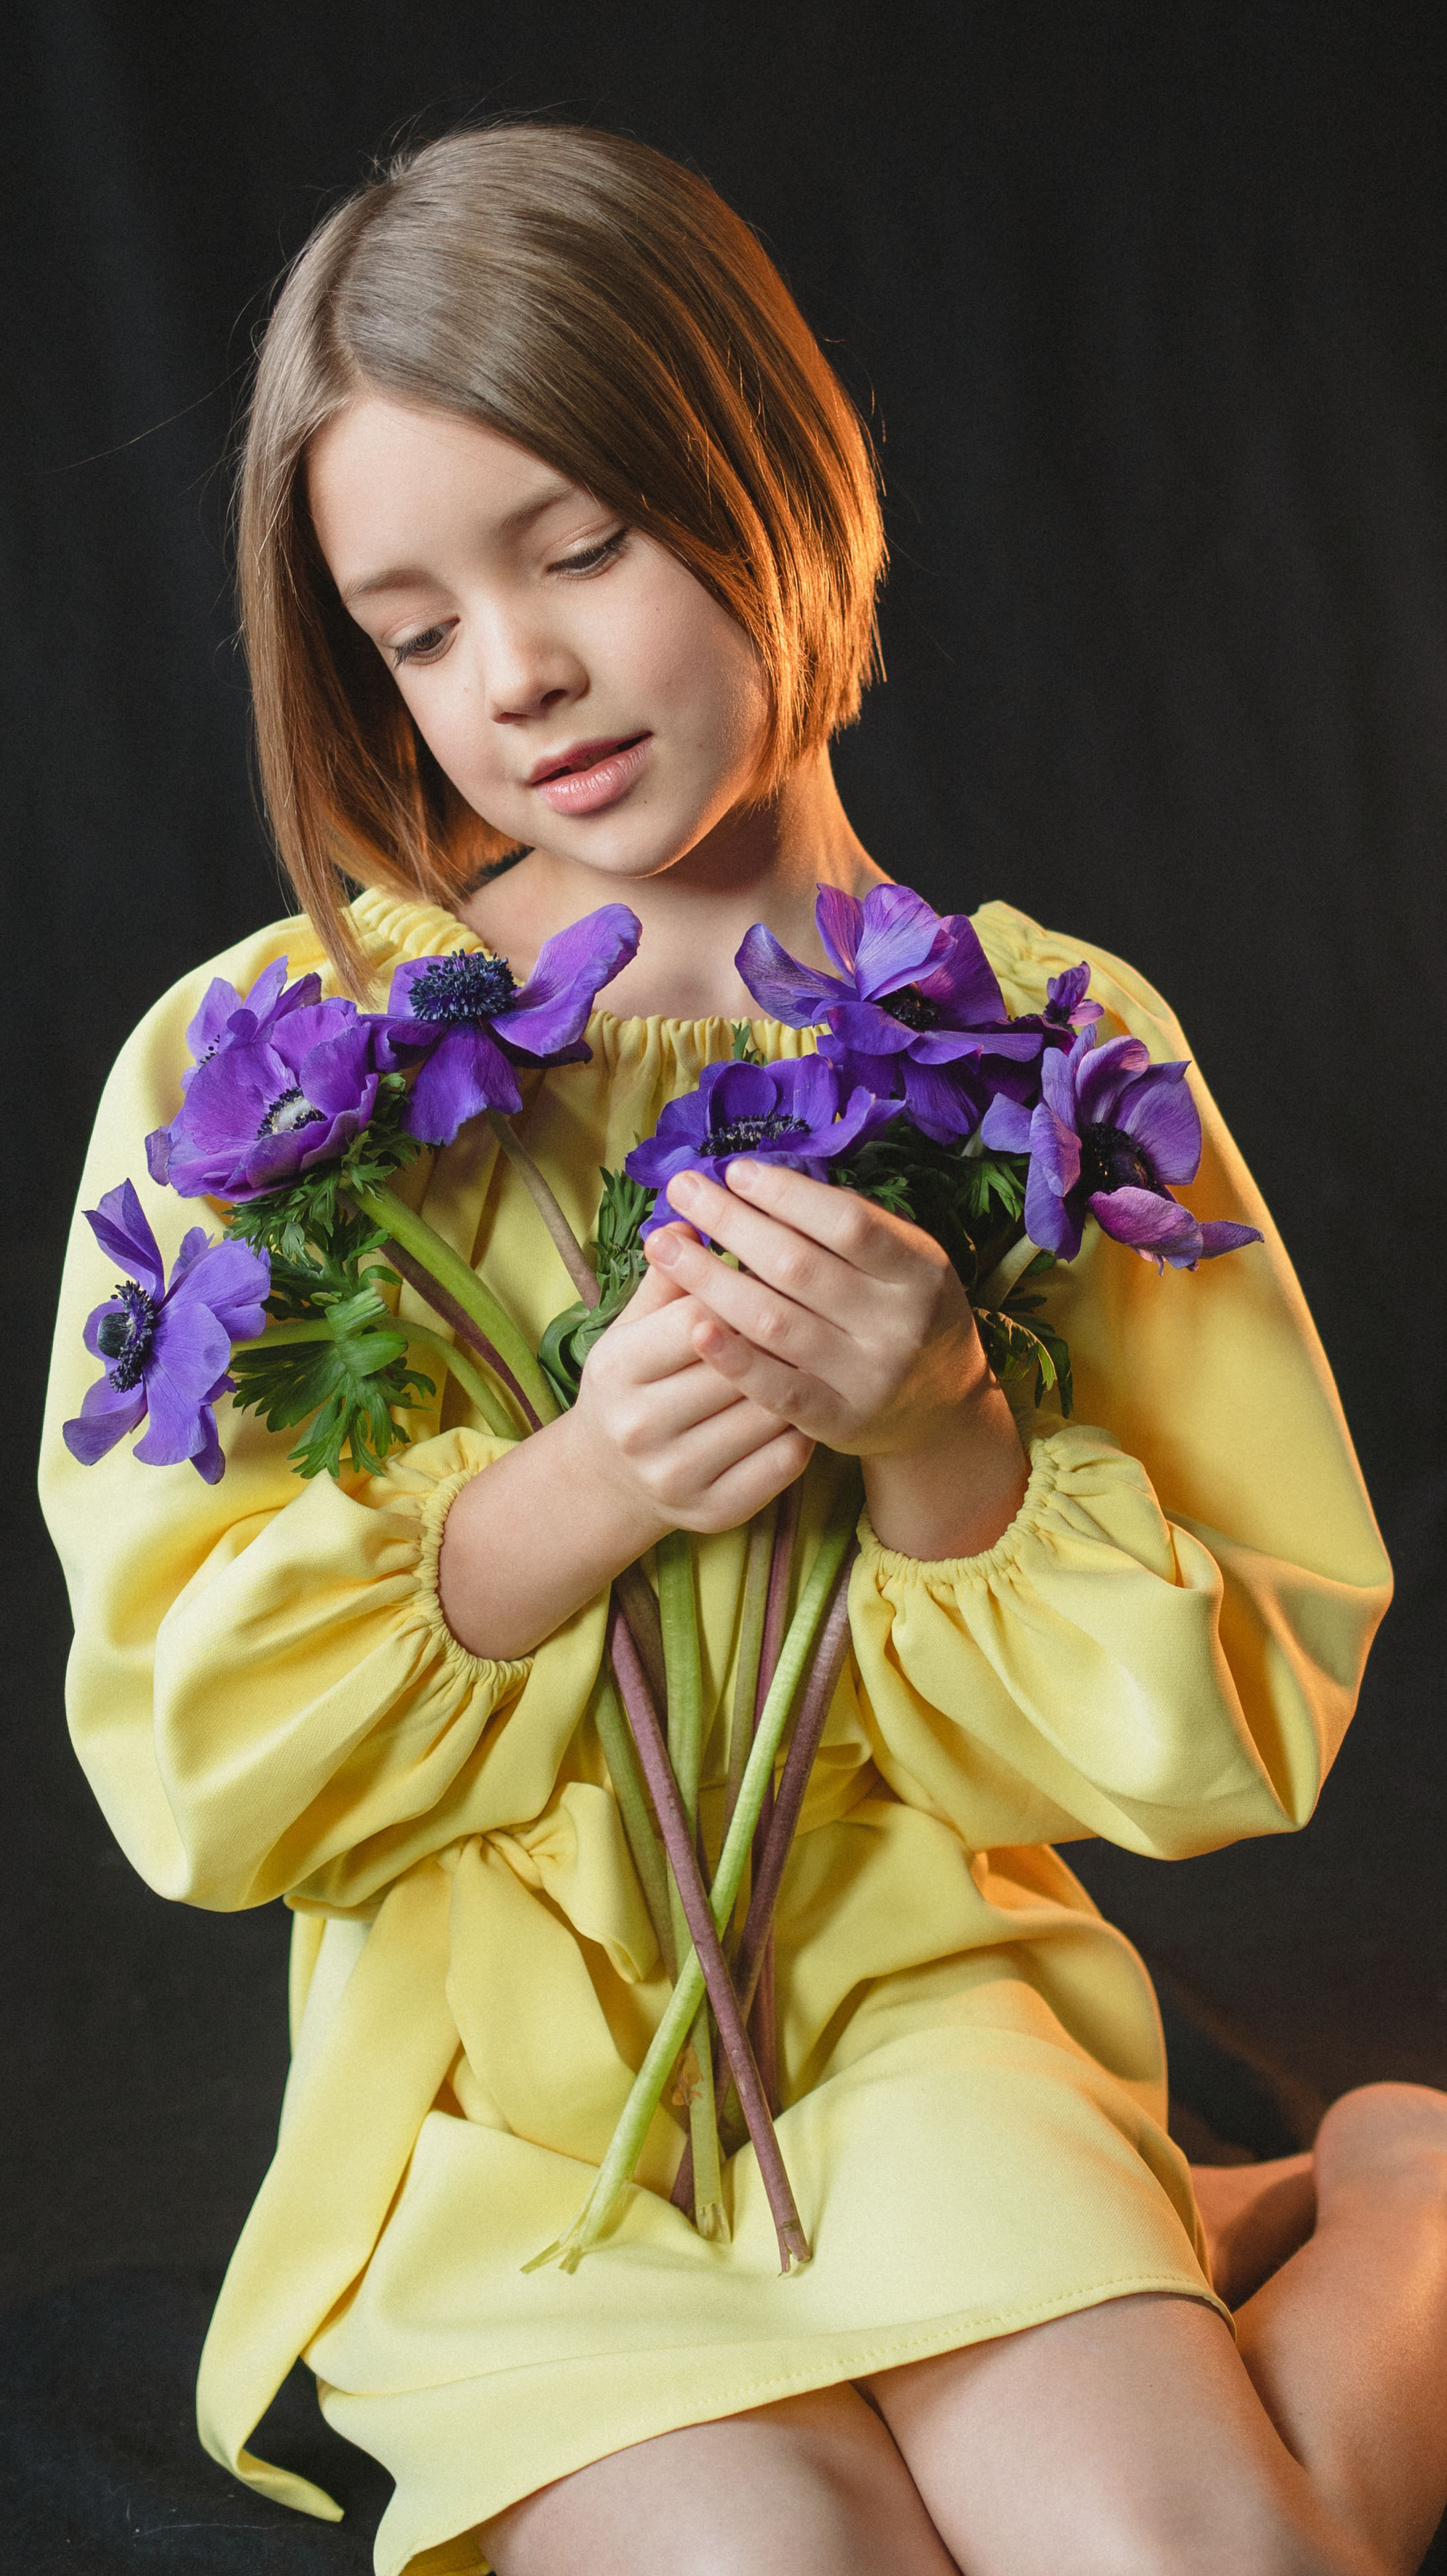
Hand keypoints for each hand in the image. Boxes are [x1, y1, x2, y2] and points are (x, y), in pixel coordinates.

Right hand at [568, 1245, 812, 1538]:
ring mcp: (677, 1475)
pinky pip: (783, 1460)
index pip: (696, 1317)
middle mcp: (639, 1427)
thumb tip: (689, 1223)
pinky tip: (815, 1400)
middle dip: (780, 1329)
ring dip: (802, 1375)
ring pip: (767, 1410)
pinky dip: (804, 1426)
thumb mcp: (635, 1328)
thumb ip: (667, 1280)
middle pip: (736, 1364)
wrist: (611, 1478)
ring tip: (829, 1344)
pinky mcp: (714, 1511)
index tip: (781, 1264)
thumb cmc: (636, 1382)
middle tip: (827, 1299)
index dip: (744, 1289)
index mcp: (616, 1369)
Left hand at [644, 1159, 1028, 1559]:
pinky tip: (691, 1326)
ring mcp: (867, 1377)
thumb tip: (763, 1180)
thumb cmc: (905, 1313)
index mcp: (920, 1270)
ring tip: (663, 1245)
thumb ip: (849, 1224)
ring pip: (775, 1322)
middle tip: (682, 1189)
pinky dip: (732, 1358)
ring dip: (709, 1280)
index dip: (787, 1194)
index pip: (848, 1223)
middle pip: (798, 1267)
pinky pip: (776, 1389)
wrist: (943, 1410)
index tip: (735, 1171)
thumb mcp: (906, 1260)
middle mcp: (898, 1324)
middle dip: (731, 1222)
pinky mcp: (838, 1421)